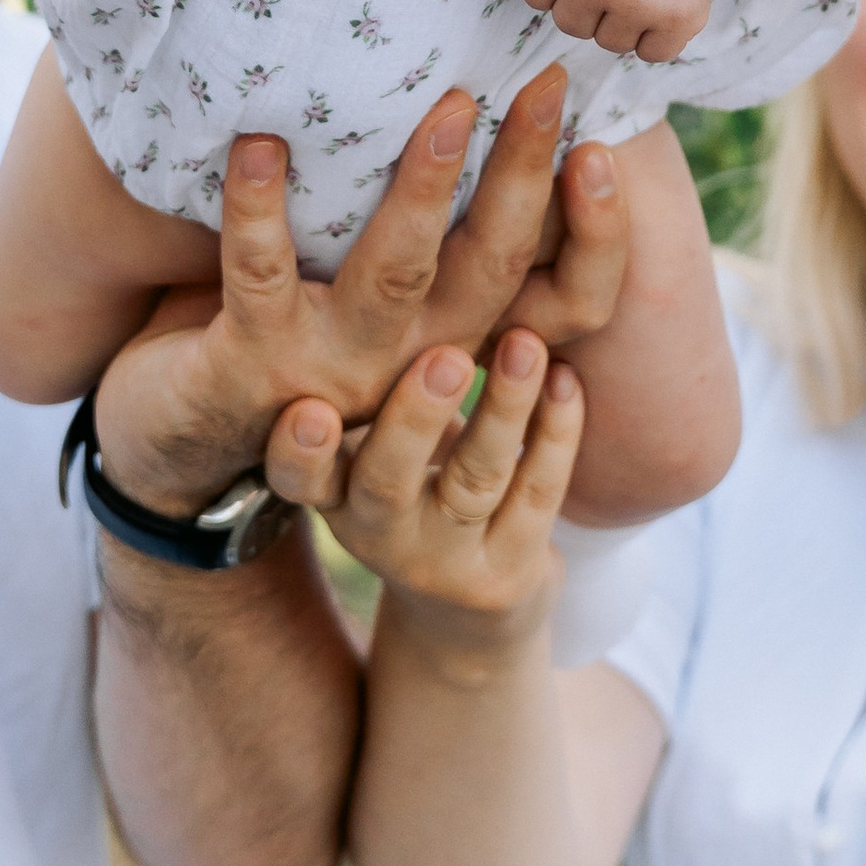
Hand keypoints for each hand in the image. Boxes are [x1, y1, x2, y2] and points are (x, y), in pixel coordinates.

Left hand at [91, 68, 631, 516]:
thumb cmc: (294, 340)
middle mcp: (410, 358)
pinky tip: (259, 146)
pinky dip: (258, 210)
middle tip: (546, 86)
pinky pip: (259, 275)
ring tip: (447, 112)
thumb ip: (430, 237)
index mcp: (455, 336)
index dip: (600, 230)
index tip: (607, 140)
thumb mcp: (380, 305)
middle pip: (490, 265)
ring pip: (391, 274)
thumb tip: (478, 104)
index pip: (565, 298)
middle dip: (523, 172)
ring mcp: (330, 366)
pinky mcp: (248, 363)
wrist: (181, 454)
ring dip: (422, 193)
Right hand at [309, 328, 582, 647]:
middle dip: (416, 418)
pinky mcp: (510, 572)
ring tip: (525, 345)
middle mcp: (378, 534)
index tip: (308, 409)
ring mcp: (447, 561)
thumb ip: (367, 375)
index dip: (298, 451)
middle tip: (445, 358)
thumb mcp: (372, 443)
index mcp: (332, 495)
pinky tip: (566, 378)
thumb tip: (368, 253)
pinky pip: (537, 495)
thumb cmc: (411, 480)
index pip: (300, 478)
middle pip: (389, 481)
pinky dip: (556, 432)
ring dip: (504, 407)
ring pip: (476, 480)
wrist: (466, 612)